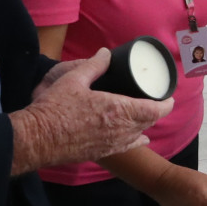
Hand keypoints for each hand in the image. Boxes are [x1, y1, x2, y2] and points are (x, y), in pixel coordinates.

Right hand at [9, 49, 171, 175]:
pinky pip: (126, 147)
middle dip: (155, 112)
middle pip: (148, 122)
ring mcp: (111, 143)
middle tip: (156, 102)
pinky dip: (136, 141)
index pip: (153, 110)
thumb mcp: (73, 79)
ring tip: (146, 115)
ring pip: (139, 135)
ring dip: (145, 125)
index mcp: (117, 109)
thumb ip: (94, 65)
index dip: (165, 104)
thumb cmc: (53, 108)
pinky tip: (140, 138)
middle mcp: (119, 129)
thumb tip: (106, 53)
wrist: (37, 138)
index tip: (169, 98)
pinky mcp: (101, 152)